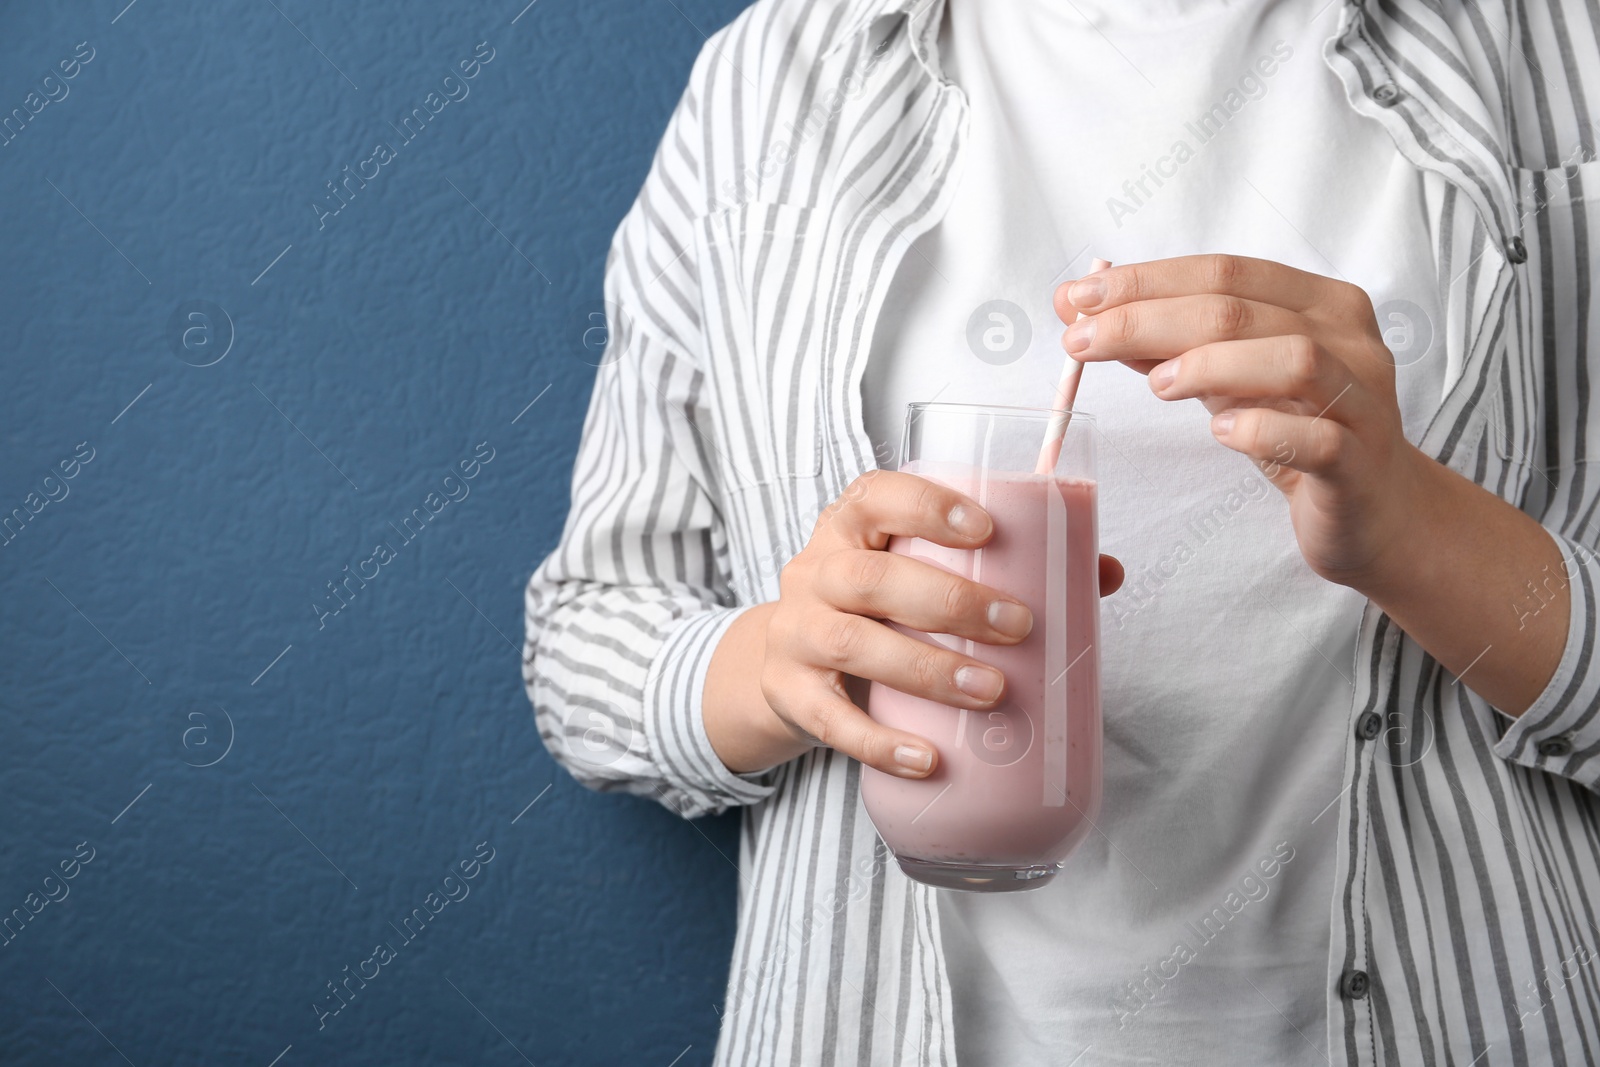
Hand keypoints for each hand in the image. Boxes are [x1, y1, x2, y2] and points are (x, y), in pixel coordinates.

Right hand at [734, 470, 1122, 778]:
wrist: (785, 664)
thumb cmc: (875, 608)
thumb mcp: (917, 573)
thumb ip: (1005, 567)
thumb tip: (1103, 571)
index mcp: (851, 527)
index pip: (876, 496)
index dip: (927, 507)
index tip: (986, 529)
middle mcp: (815, 572)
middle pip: (869, 578)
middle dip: (949, 602)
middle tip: (1017, 625)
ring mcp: (795, 634)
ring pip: (853, 645)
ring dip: (927, 669)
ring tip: (991, 689)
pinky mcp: (789, 694)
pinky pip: (830, 721)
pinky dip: (880, 743)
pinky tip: (927, 758)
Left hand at [1055, 254, 1423, 587]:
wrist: (1376, 510)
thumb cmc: (1298, 431)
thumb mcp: (1229, 380)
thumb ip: (1168, 346)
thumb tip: (1087, 317)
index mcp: (1318, 302)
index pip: (1223, 271)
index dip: (1145, 281)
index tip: (1075, 299)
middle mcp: (1347, 339)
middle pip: (1241, 309)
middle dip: (1148, 319)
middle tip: (1082, 340)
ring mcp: (1361, 398)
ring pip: (1291, 358)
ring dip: (1210, 364)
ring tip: (1157, 386)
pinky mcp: (1359, 461)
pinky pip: (1316, 437)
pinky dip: (1262, 428)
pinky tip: (1220, 431)